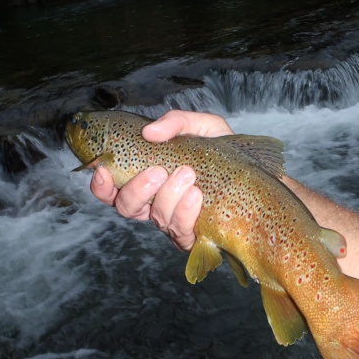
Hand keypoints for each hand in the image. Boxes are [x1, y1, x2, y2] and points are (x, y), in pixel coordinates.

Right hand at [90, 110, 233, 250]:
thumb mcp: (202, 126)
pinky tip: (196, 195)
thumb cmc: (223, 151)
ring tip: (187, 174)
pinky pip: (181, 232)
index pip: (112, 189)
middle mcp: (154, 203)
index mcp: (148, 179)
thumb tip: (150, 132)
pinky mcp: (193, 237)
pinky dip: (185, 213)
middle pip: (126, 208)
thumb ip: (176, 122)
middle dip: (138, 190)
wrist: (257, 173)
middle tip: (158, 171)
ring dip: (168, 197)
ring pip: (156, 219)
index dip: (101, 185)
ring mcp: (173, 222)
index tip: (103, 171)